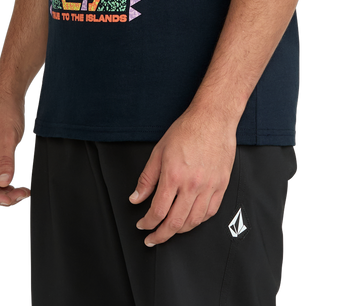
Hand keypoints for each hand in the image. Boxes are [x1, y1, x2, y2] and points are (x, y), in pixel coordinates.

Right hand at [0, 96, 30, 208]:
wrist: (9, 97)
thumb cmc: (4, 111)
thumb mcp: (8, 136)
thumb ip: (6, 160)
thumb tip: (4, 182)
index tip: (7, 200)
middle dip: (1, 196)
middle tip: (19, 197)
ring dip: (6, 192)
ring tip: (23, 193)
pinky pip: (0, 175)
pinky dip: (9, 183)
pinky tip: (21, 186)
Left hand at [130, 106, 236, 246]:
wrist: (213, 119)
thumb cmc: (186, 130)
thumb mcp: (159, 151)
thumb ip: (146, 178)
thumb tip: (136, 198)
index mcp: (173, 176)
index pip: (158, 211)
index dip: (147, 223)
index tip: (142, 225)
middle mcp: (192, 185)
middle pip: (175, 222)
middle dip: (161, 235)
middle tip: (153, 239)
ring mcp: (209, 187)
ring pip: (194, 221)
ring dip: (179, 231)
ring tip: (170, 230)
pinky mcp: (221, 185)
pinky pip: (210, 212)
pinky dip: (198, 221)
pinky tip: (191, 220)